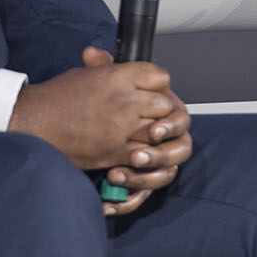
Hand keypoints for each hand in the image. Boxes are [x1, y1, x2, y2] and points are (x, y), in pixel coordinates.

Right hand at [10, 45, 182, 172]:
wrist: (34, 123)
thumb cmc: (56, 98)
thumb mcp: (86, 73)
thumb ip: (110, 68)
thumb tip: (123, 63)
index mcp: (117, 77)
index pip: (160, 76)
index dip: (157, 85)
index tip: (150, 90)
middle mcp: (123, 101)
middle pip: (164, 105)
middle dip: (158, 110)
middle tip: (147, 114)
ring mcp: (121, 128)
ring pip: (158, 131)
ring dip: (152, 134)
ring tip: (141, 132)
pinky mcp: (114, 152)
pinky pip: (144, 154)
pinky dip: (143, 154)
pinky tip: (134, 149)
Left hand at [97, 61, 192, 214]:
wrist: (77, 129)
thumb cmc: (98, 105)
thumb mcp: (103, 84)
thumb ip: (103, 68)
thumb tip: (92, 54)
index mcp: (161, 115)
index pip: (179, 121)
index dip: (169, 126)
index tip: (152, 131)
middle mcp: (162, 142)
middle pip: (179, 152)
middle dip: (160, 156)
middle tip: (136, 156)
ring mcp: (153, 164)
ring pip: (163, 177)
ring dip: (142, 179)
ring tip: (115, 175)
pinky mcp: (139, 183)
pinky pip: (141, 196)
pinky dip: (126, 200)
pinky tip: (107, 202)